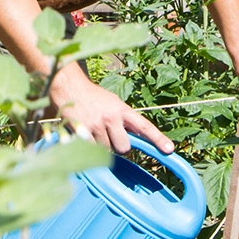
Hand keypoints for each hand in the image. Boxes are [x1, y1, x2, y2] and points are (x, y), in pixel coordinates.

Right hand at [48, 64, 172, 154]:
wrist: (69, 88)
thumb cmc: (93, 97)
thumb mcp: (113, 103)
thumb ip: (125, 119)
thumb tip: (138, 137)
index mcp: (122, 109)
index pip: (144, 126)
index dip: (158, 138)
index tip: (170, 149)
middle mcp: (111, 117)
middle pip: (124, 147)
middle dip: (119, 146)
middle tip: (110, 136)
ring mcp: (96, 125)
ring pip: (107, 150)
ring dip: (102, 146)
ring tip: (94, 131)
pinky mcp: (82, 132)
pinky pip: (92, 150)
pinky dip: (89, 146)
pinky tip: (85, 134)